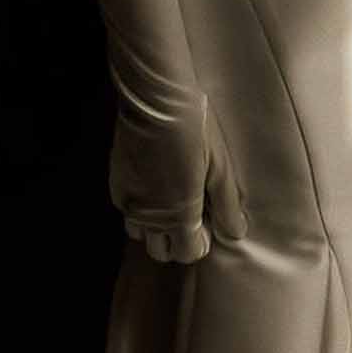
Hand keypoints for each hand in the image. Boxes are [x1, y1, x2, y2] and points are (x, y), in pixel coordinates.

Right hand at [110, 90, 248, 263]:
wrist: (154, 98)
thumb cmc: (194, 129)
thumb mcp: (220, 165)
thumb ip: (227, 204)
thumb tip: (236, 233)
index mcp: (178, 215)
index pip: (187, 254)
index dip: (200, 242)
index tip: (207, 222)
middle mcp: (149, 216)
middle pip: (161, 251)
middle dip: (176, 240)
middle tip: (190, 212)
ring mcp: (129, 201)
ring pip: (140, 234)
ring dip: (155, 226)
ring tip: (169, 199)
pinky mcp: (115, 184)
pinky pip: (127, 210)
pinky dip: (140, 206)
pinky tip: (153, 182)